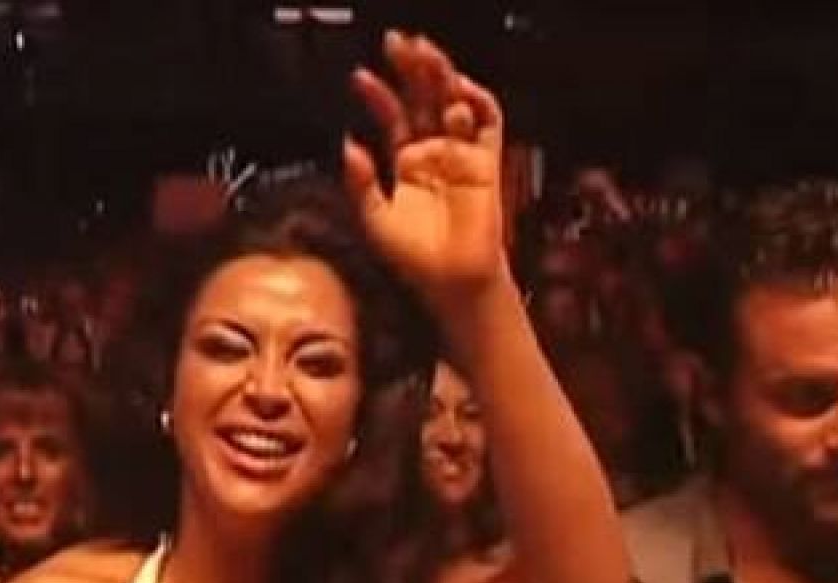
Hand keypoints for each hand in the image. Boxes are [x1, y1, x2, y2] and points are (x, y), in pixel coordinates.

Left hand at [345, 31, 512, 318]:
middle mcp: (434, 154)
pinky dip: (477, 100)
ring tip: (423, 53)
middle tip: (398, 43)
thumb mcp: (374, 220)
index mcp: (406, 165)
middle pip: (424, 99)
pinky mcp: (487, 162)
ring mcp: (461, 155)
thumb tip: (349, 144)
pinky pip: (489, 121)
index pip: (393, 117)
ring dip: (441, 76)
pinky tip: (458, 87)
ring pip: (453, 101)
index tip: (360, 77)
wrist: (452, 283)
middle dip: (412, 69)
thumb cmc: (414, 261)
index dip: (378, 95)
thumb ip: (360, 183)